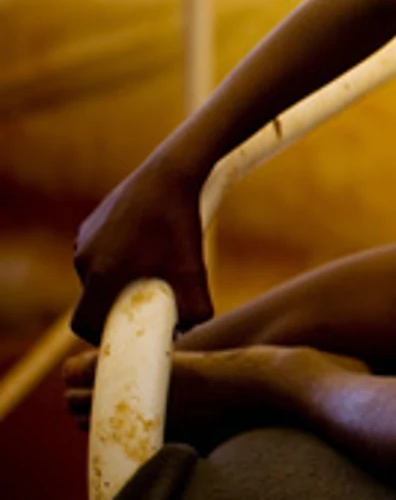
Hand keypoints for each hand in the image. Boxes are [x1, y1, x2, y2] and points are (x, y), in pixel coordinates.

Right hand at [71, 157, 211, 342]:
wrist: (171, 174)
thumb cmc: (180, 224)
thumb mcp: (193, 270)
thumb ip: (195, 309)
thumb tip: (187, 333)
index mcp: (99, 275)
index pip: (84, 324)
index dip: (101, 336)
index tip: (127, 332)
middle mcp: (84, 259)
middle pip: (94, 299)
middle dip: (118, 305)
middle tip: (152, 299)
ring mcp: (85, 238)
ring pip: (98, 274)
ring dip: (119, 279)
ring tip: (155, 268)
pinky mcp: (92, 222)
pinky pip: (101, 251)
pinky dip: (119, 257)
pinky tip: (148, 246)